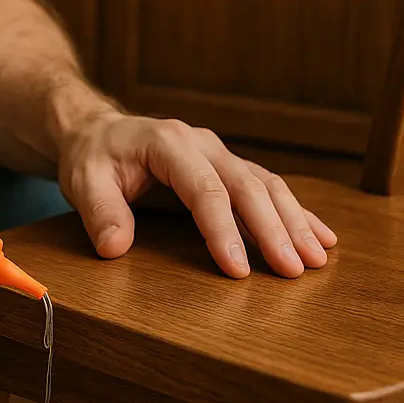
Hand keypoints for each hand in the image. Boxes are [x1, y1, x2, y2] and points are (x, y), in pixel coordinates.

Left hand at [58, 112, 336, 278]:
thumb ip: (99, 212)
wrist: (96, 132)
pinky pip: (266, 187)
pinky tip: (320, 235)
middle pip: (246, 186)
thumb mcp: (83, 181)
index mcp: (168, 143)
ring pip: (265, 185)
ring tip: (316, 258)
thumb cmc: (91, 157)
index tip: (238, 270)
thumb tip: (114, 247)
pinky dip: (293, 211)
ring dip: (292, 221)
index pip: (204, 189)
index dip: (223, 230)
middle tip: (295, 269)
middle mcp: (201, 144)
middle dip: (273, 229)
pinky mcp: (225, 167)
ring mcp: (217, 154)